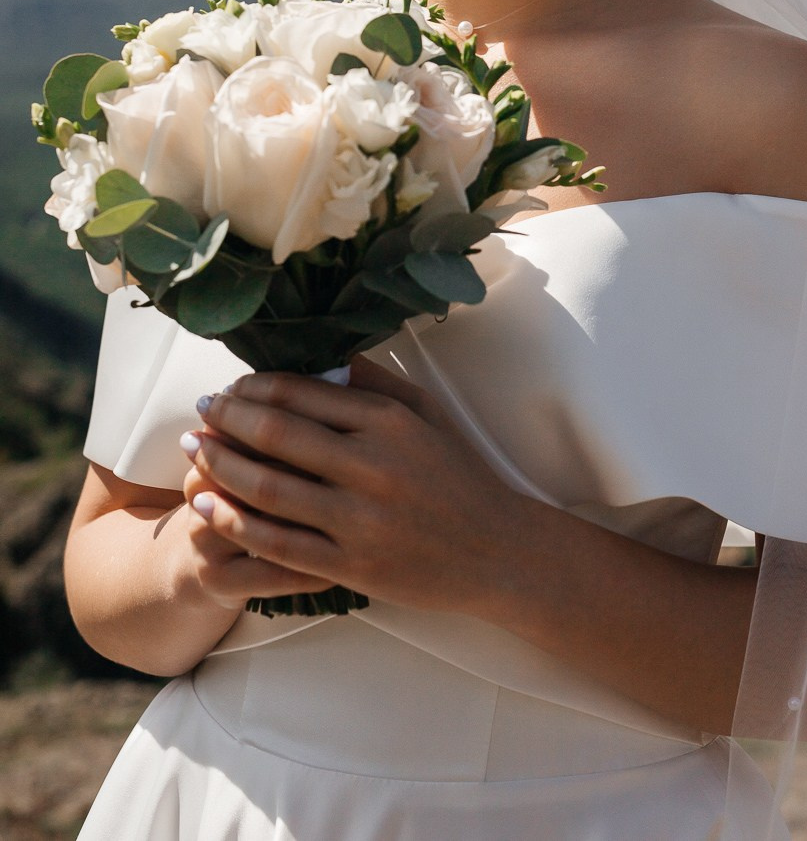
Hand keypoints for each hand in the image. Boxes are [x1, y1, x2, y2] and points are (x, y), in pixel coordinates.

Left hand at [179, 356, 528, 614]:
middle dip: (226, 418)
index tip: (229, 386)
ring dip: (220, 465)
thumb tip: (322, 357)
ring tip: (193, 450)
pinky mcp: (351, 566)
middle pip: (276, 434)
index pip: (302, 394)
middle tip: (200, 409)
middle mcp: (372, 465)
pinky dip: (234, 521)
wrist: (497, 551)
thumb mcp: (427, 415)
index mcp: (388, 421)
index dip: (254, 387)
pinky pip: (277, 542)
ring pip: (269, 487)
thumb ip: (374, 384)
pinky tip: (206, 505)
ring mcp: (360, 519)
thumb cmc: (460, 476)